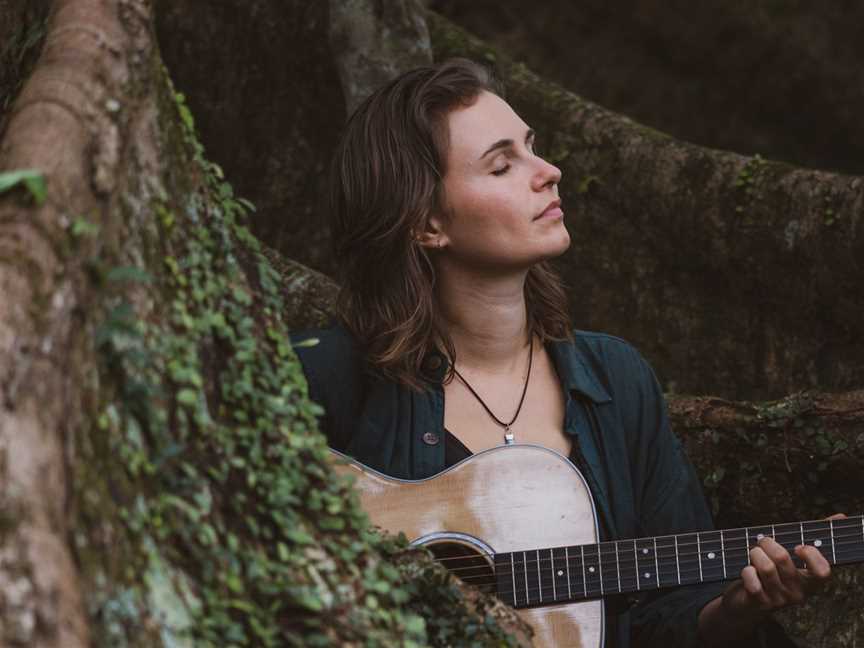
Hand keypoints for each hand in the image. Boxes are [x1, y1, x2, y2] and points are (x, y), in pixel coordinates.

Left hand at [721, 513, 844, 619]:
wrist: (747, 602)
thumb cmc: (773, 571)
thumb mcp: (792, 555)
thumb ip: (814, 535)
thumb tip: (841, 516)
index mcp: (809, 581)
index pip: (823, 572)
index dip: (811, 555)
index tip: (798, 546)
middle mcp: (798, 593)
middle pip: (782, 558)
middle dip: (766, 542)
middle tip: (762, 541)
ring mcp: (779, 600)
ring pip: (766, 566)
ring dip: (755, 554)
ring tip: (753, 555)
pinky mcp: (760, 603)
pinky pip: (751, 579)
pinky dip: (746, 571)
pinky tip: (748, 572)